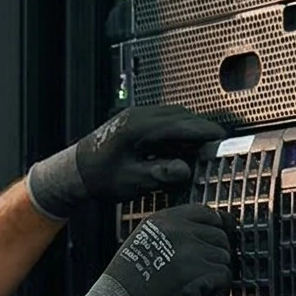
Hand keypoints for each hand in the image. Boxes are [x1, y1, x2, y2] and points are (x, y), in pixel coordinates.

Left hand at [26, 104, 228, 218]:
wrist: (73, 172)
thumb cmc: (98, 178)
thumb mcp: (130, 181)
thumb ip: (158, 174)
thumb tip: (184, 169)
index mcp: (138, 127)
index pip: (180, 124)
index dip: (204, 131)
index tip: (222, 138)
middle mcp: (137, 116)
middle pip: (179, 115)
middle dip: (200, 128)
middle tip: (217, 143)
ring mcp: (134, 116)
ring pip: (171, 115)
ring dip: (188, 127)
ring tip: (203, 145)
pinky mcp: (133, 121)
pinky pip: (162, 119)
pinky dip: (176, 128)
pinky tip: (181, 144)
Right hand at [49, 204, 236, 295]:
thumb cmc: (128, 283)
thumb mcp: (144, 242)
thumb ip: (174, 233)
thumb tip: (215, 229)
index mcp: (164, 220)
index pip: (206, 214)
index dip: (214, 230)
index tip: (212, 245)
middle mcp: (180, 230)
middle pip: (220, 238)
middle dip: (213, 259)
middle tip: (195, 276)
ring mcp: (192, 250)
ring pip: (224, 260)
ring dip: (213, 277)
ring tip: (189, 287)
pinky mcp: (201, 273)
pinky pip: (225, 279)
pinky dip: (215, 292)